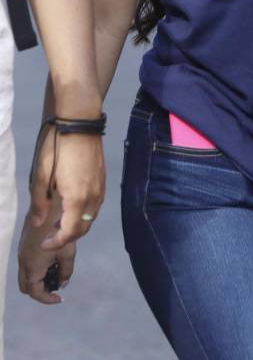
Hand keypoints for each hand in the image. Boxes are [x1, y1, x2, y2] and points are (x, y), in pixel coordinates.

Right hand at [18, 205, 75, 304]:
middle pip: (25, 287)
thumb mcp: (67, 253)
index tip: (60, 298)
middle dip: (40, 291)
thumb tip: (63, 283)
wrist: (48, 205)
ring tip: (55, 271)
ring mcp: (21, 252)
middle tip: (55, 286)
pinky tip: (50, 258)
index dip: (48, 299)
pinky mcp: (23, 244)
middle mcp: (22, 262)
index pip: (35, 292)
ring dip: (37, 278)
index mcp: (32, 268)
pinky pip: (26, 264)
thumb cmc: (59, 230)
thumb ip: (66, 272)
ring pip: (24, 275)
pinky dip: (35, 269)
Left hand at [29, 126, 104, 249]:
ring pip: (91, 217)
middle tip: (50, 235)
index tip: (44, 243)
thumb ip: (39, 202)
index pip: (69, 232)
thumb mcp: (41, 174)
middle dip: (67, 236)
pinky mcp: (103, 178)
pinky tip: (72, 205)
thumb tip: (38, 223)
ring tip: (59, 221)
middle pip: (83, 228)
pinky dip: (84, 213)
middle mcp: (93, 196)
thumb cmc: (57, 146)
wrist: (80, 121)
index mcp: (76, 198)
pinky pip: (96, 204)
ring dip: (77, 225)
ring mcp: (100, 187)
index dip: (56, 242)